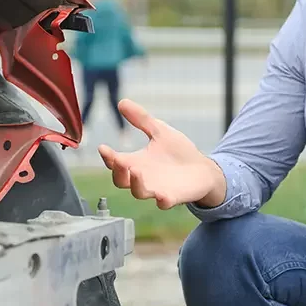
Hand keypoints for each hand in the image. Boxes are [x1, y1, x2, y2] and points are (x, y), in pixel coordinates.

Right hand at [97, 99, 224, 209]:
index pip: (115, 162)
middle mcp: (142, 178)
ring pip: (139, 192)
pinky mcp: (173, 197)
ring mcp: (156, 189)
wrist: (202, 169)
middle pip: (121, 180)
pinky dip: (162, 201)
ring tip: (136, 171)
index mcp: (136, 162)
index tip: (103, 147)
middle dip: (117, 172)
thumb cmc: (178, 152)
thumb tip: (122, 102)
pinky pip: (164, 203)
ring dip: (135, 184)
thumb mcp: (159, 131)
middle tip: (118, 161)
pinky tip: (162, 197)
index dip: (107, 156)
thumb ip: (141, 119)